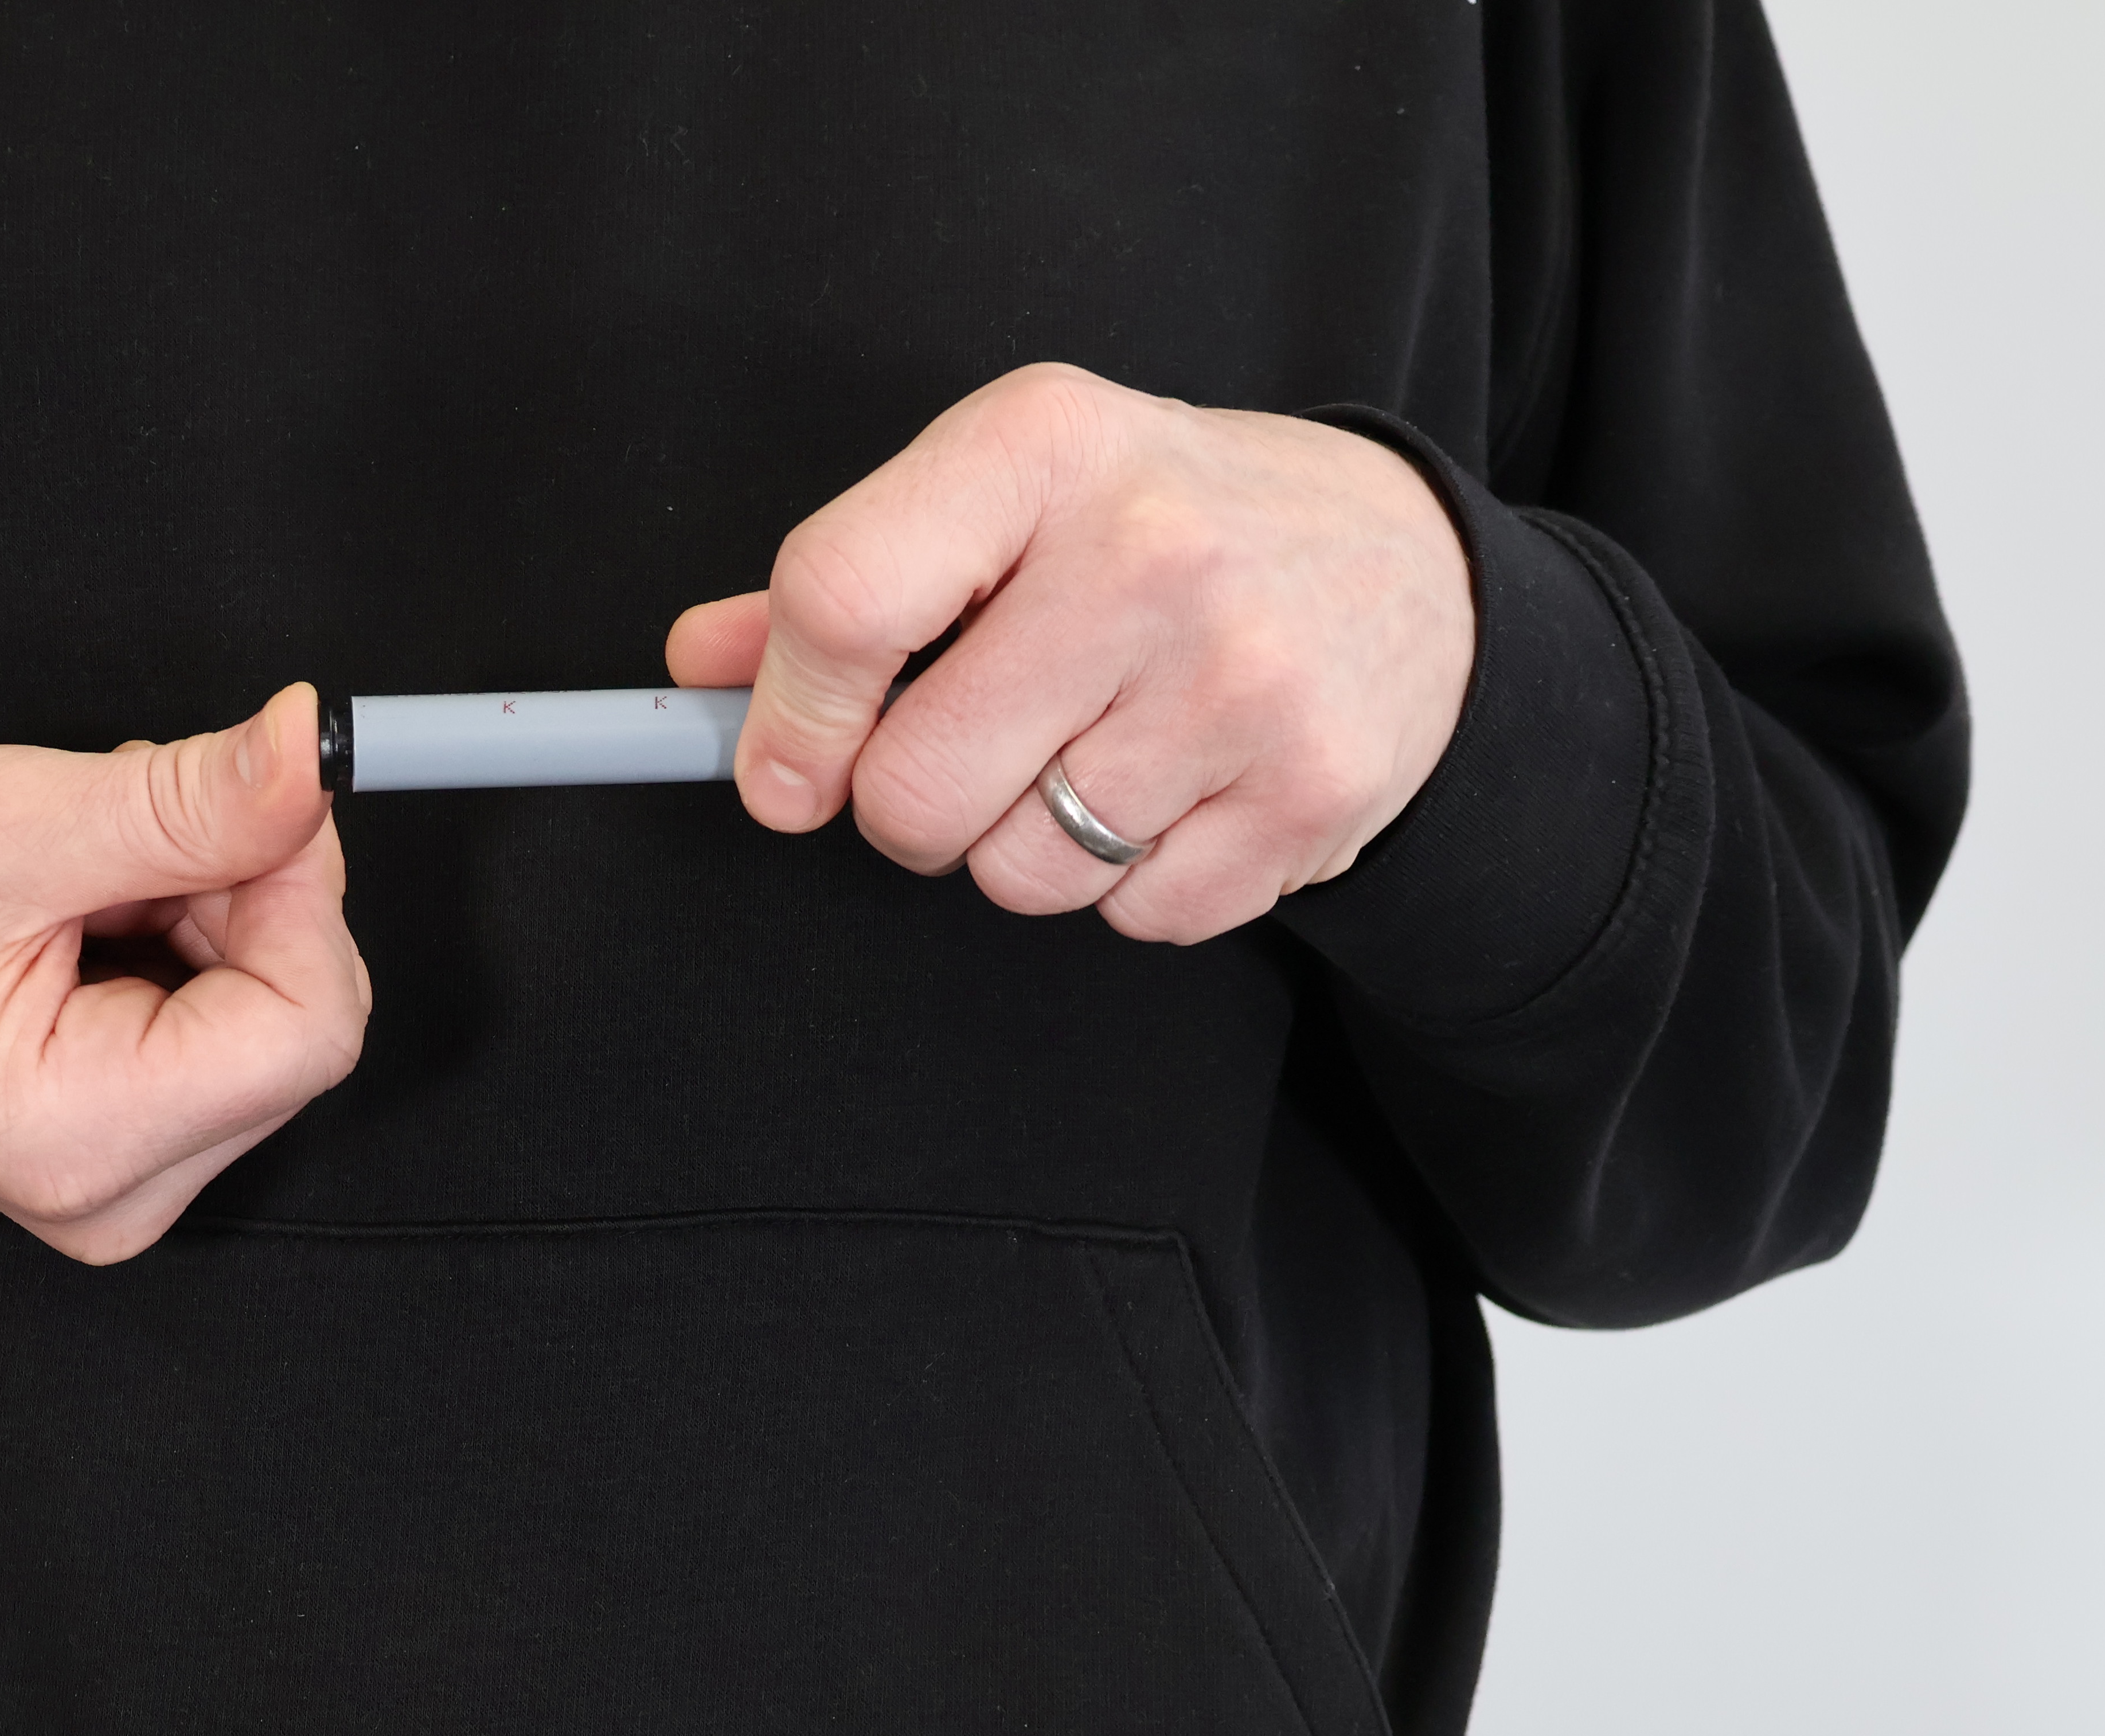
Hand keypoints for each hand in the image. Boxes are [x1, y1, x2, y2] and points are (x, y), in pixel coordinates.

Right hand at [0, 685, 366, 1263]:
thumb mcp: (6, 822)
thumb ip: (185, 803)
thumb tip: (313, 759)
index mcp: (74, 1139)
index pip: (310, 1026)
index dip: (297, 890)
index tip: (240, 800)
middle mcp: (111, 1195)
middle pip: (298, 1023)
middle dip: (239, 897)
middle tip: (117, 840)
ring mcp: (121, 1182)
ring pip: (272, 1017)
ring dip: (207, 910)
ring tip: (80, 879)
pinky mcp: (123, 1147)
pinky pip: (229, 1028)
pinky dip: (183, 940)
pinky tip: (91, 914)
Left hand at [667, 364, 1474, 941]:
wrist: (1405, 560)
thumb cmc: (1167, 522)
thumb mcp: (1007, 496)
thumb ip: (847, 583)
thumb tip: (699, 667)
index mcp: (1043, 448)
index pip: (842, 601)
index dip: (790, 717)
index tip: (787, 768)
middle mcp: (1149, 554)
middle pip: (915, 787)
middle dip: (914, 807)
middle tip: (980, 750)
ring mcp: (1240, 680)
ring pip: (1017, 873)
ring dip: (1028, 847)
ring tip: (1100, 751)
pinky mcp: (1308, 794)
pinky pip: (1130, 918)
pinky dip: (1131, 884)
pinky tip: (1180, 789)